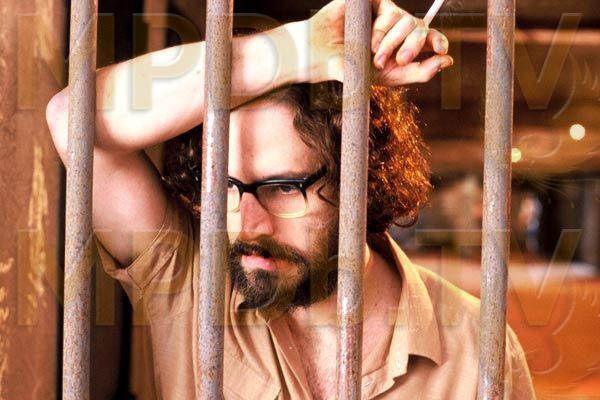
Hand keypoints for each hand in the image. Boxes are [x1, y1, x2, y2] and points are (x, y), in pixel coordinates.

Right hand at [307, 0, 452, 85]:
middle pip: (421, 27)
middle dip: (412, 46)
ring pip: (406, 18)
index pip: (430, 38)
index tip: (441, 50)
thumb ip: (419, 72)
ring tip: (374, 53)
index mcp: (402, 46)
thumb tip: (447, 60)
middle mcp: (396, 28)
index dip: (438, 41)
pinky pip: (391, 8)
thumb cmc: (352, 70)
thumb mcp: (388, 77)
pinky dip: (383, 27)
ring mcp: (384, 13)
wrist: (322, 58)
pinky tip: (369, 39)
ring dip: (391, 41)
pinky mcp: (372, 2)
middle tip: (398, 60)